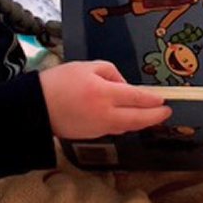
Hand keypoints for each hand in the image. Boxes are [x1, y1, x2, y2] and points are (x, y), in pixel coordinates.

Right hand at [39, 59, 169, 140]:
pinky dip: (124, 124)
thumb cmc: (59, 82)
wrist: (36, 107)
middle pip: (137, 119)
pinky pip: (114, 129)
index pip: (137, 97)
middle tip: (166, 112)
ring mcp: (99, 127)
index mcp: (104, 94)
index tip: (163, 99)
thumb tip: (124, 86)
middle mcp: (105, 114)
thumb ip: (111, 73)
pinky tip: (127, 118)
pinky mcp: (92, 135)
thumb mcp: (87, 67)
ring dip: (141, 121)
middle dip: (155, 116)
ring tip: (150, 115)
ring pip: (127, 127)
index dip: (153, 100)